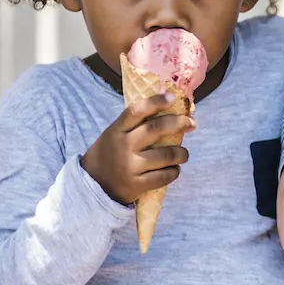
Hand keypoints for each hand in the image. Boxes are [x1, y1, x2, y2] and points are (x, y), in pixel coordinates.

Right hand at [80, 93, 194, 204]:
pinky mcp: (136, 185)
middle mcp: (123, 146)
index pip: (136, 111)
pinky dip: (174, 172)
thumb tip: (168, 111)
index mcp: (116, 130)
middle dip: (179, 123)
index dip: (156, 102)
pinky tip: (174, 169)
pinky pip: (165, 177)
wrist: (91, 186)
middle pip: (155, 129)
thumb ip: (134, 125)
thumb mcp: (113, 135)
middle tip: (191, 123)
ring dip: (181, 153)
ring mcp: (130, 167)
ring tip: (183, 154)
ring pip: (166, 155)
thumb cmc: (110, 155)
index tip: (172, 97)